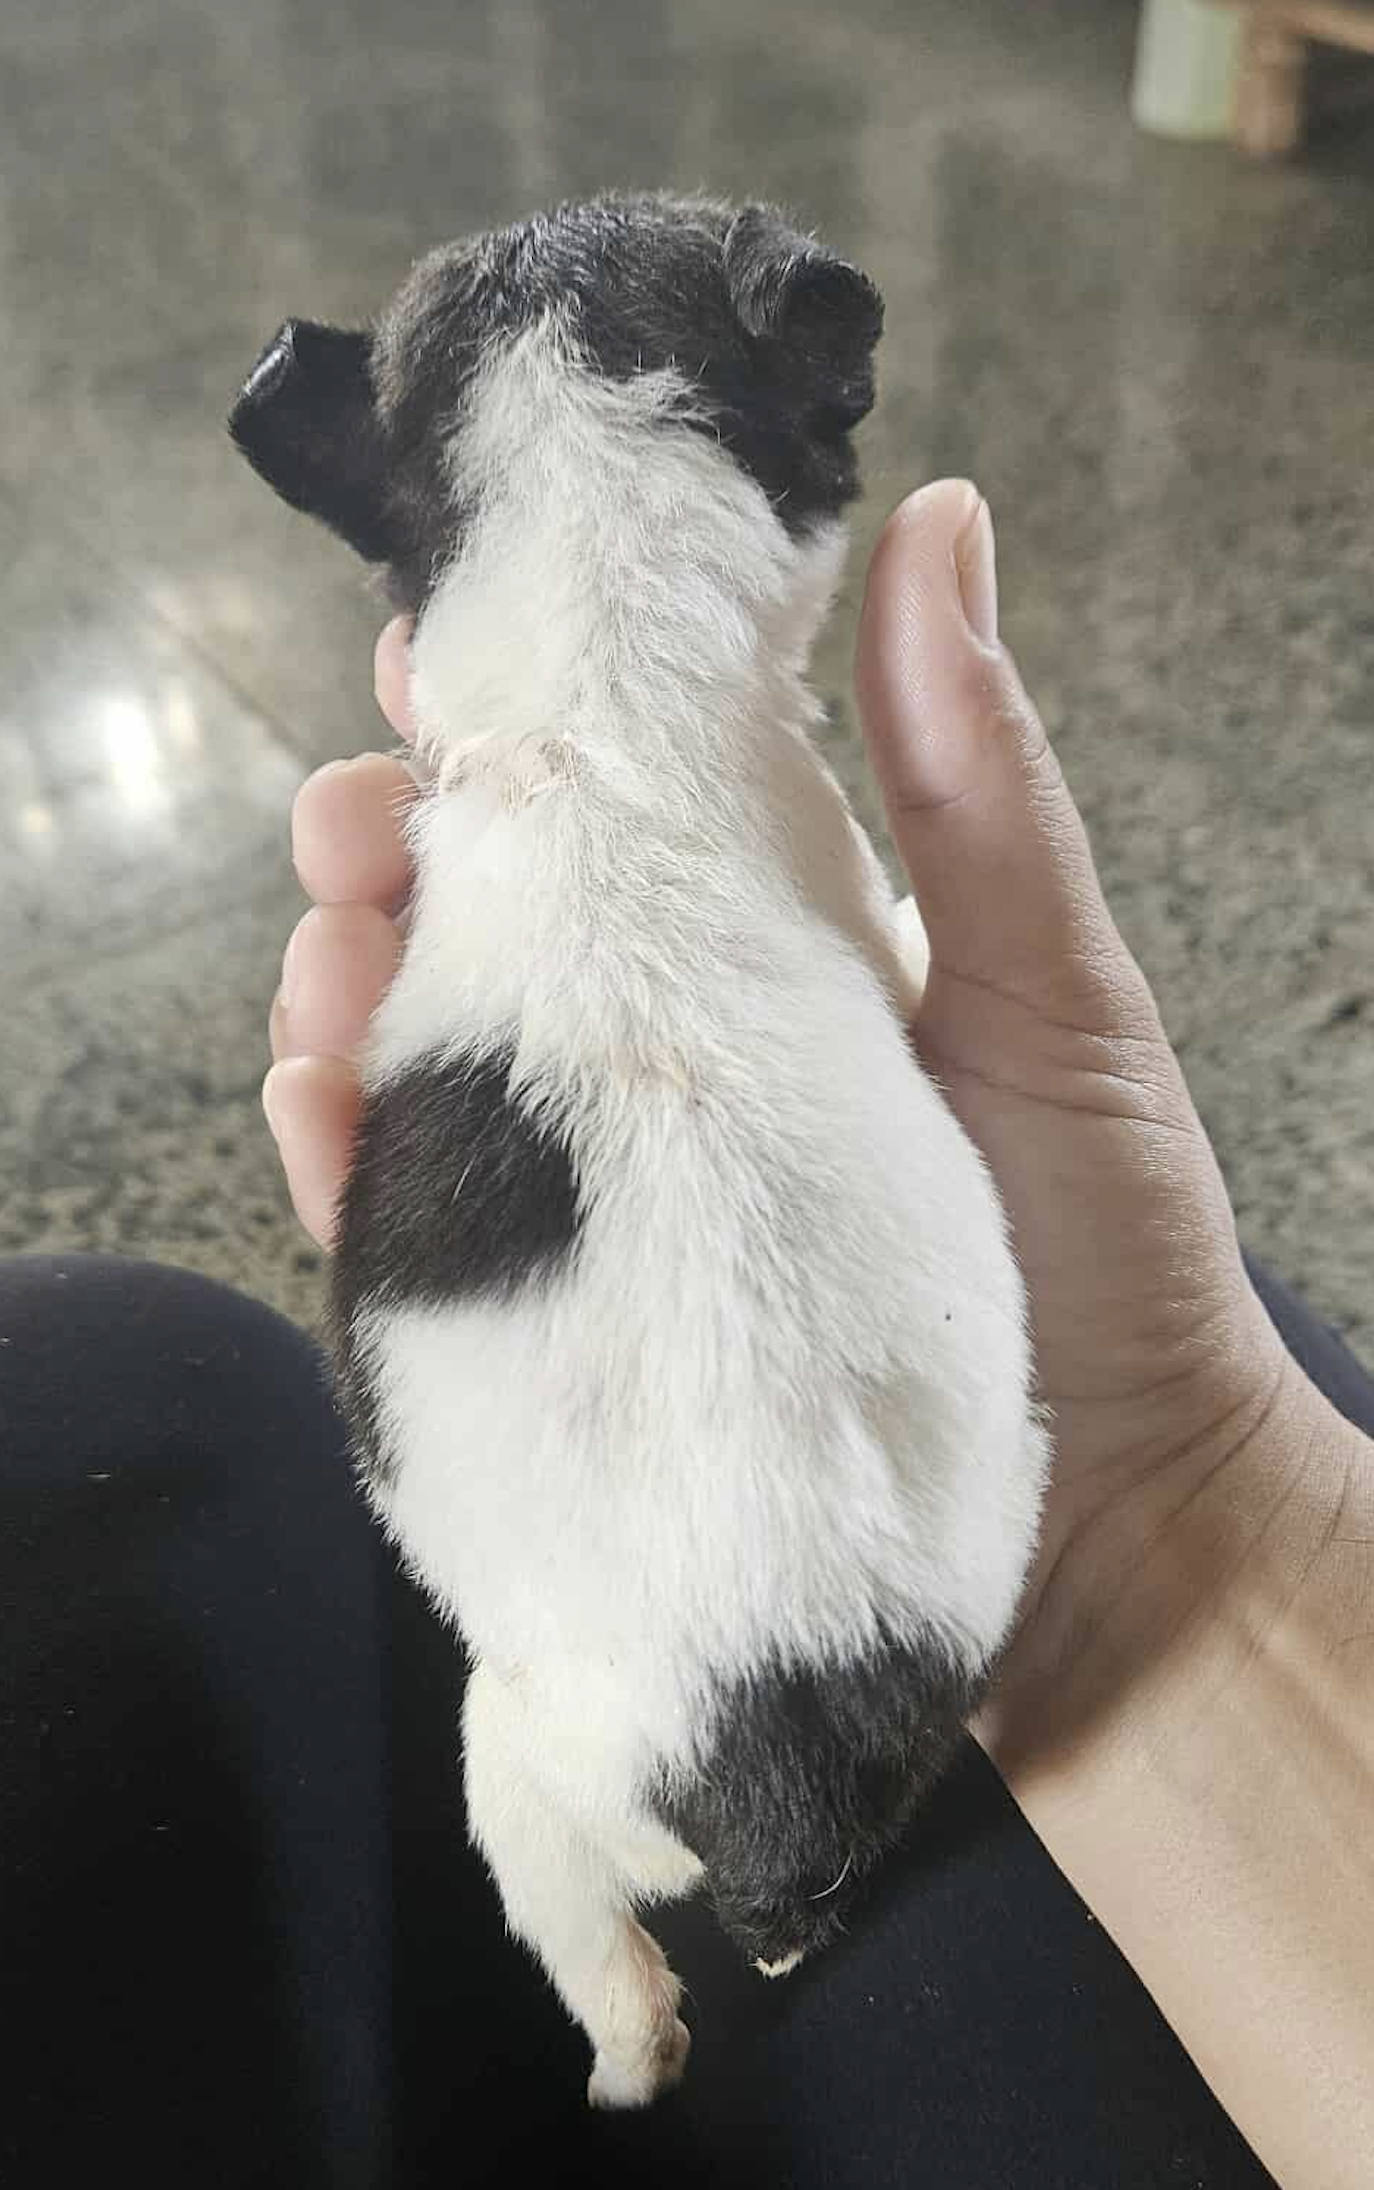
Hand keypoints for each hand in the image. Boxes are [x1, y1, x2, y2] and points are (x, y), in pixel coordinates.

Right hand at [264, 482, 1319, 1748]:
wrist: (1117, 1539)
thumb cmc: (1107, 1248)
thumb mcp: (1052, 992)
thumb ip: (974, 782)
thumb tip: (940, 515)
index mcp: (776, 958)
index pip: (615, 815)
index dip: (513, 729)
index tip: (431, 653)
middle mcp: (675, 1065)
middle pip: (490, 930)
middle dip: (392, 853)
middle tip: (353, 823)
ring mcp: (614, 1199)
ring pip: (431, 1066)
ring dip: (344, 988)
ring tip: (325, 958)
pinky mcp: (572, 1330)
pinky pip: (428, 1236)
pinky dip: (351, 1165)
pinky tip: (316, 1106)